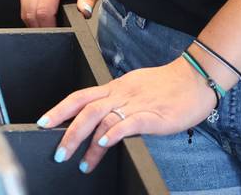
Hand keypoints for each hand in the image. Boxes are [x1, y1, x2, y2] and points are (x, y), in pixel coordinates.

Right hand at [20, 0, 105, 27]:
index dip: (49, 26)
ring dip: (34, 22)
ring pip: (24, 10)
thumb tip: (85, 12)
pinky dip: (30, 14)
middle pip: (31, 12)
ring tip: (48, 25)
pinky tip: (41, 17)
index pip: (43, 11)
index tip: (57, 33)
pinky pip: (23, 4)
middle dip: (40, 27)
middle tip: (53, 32)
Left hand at [38, 57, 217, 173]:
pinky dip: (112, 133)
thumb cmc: (170, 85)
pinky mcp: (152, 115)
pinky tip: (103, 144)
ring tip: (79, 162)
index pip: (81, 96)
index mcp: (116, 87)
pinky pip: (128, 123)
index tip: (43, 122)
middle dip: (67, 132)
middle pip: (85, 109)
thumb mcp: (137, 89)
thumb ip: (119, 102)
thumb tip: (102, 120)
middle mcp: (122, 94)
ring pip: (102, 117)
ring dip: (86, 141)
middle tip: (58, 153)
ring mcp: (136, 103)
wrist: (197, 78)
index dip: (60, 109)